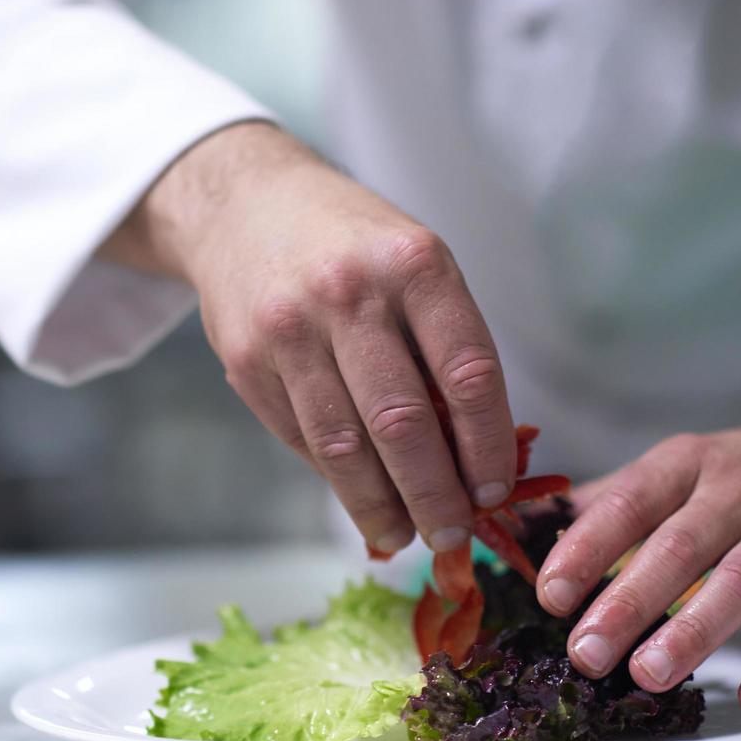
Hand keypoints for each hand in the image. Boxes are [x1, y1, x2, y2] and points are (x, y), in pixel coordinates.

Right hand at [102, 121, 516, 555]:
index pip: (468, 374)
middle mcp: (349, 294)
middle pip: (404, 423)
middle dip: (434, 495)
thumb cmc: (353, 247)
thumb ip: (442, 350)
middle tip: (451, 534)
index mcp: (414, 265)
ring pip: (344, 445)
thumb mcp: (413, 267)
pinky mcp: (246, 360)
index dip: (487, 447)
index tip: (495, 492)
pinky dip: (335, 478)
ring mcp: (290, 329)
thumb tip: (472, 461)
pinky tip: (360, 498)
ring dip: (379, 505)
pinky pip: (301, 439)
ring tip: (403, 535)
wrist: (244, 205)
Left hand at [538, 340, 740, 714]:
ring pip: (740, 583)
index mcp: (687, 465)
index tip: (549, 592)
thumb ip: (611, 499)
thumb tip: (531, 526)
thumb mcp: (681, 465)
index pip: (629, 503)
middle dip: (626, 603)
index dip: (587, 548)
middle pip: (677, 549)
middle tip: (585, 652)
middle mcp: (739, 495)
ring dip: (692, 631)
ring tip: (647, 674)